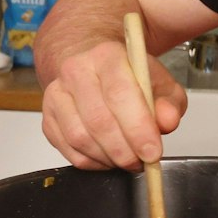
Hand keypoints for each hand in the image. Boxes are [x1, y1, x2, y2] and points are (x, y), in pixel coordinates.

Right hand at [39, 36, 186, 169]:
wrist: (93, 66)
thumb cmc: (129, 77)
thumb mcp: (160, 83)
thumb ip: (169, 102)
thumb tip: (167, 121)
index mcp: (107, 56)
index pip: (120, 94)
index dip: (137, 128)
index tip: (152, 152)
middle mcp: (76, 71)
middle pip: (98, 120)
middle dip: (124, 150)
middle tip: (141, 162)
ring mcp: (56, 94)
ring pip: (80, 138)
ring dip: (108, 158)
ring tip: (127, 159)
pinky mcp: (47, 117)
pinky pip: (67, 149)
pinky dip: (91, 162)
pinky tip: (108, 158)